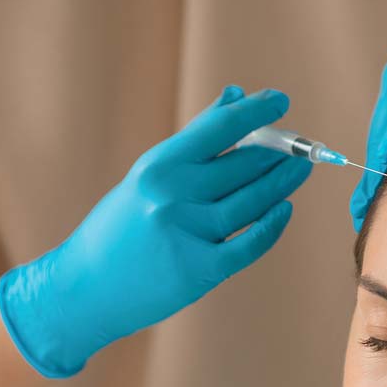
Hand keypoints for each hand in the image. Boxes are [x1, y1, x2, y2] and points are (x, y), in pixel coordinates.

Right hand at [0, 85, 311, 377]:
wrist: (85, 289)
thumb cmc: (120, 227)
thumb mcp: (147, 176)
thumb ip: (195, 139)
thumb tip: (235, 96)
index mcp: (158, 166)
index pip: (218, 128)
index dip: (256, 111)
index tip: (280, 100)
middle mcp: (172, 196)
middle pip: (243, 165)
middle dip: (278, 150)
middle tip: (300, 144)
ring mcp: (187, 233)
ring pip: (252, 202)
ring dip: (283, 182)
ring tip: (301, 168)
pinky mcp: (200, 270)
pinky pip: (250, 244)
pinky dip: (272, 226)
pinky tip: (286, 209)